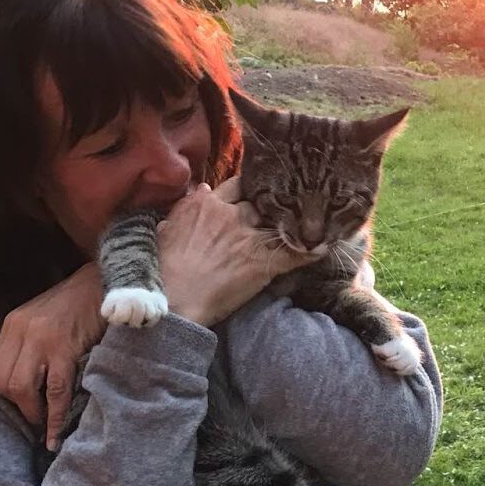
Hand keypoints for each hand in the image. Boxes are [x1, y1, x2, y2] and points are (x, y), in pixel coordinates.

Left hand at [0, 260, 105, 449]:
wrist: (105, 283)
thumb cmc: (77, 305)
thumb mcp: (42, 318)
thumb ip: (29, 343)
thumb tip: (28, 382)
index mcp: (13, 325)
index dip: (6, 395)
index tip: (24, 405)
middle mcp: (21, 331)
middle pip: (2, 382)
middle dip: (18, 407)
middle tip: (36, 418)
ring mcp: (42, 339)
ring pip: (22, 388)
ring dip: (34, 414)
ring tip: (46, 426)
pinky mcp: (66, 348)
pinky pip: (56, 391)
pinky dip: (55, 417)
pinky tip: (56, 434)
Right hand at [159, 177, 316, 326]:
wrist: (173, 299)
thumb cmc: (163, 268)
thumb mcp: (166, 229)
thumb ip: (186, 208)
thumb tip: (202, 190)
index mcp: (206, 205)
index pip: (236, 186)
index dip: (248, 191)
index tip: (256, 195)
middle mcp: (230, 215)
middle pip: (260, 203)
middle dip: (268, 210)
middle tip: (278, 215)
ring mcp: (248, 237)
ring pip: (278, 224)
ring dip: (290, 227)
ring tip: (307, 227)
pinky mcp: (262, 262)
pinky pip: (293, 254)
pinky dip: (308, 253)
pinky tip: (322, 249)